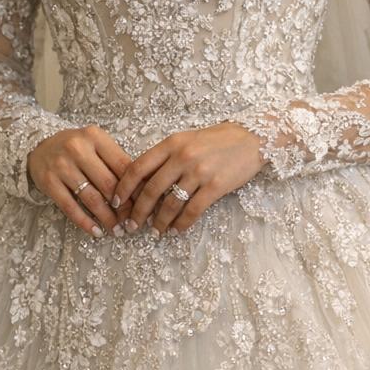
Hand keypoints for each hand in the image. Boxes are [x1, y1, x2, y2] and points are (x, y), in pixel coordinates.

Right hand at [26, 125, 134, 236]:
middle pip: (108, 183)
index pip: (122, 165)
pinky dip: (85, 222)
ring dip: (106, 218)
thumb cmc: (77, 148)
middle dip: (123, 207)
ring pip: (91, 198)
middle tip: (131, 221)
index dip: (135, 187)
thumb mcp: (96, 144)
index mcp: (95, 137)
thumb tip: (141, 189)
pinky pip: (70, 207)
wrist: (40, 146)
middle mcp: (78, 149)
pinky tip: (96, 231)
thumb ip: (115, 160)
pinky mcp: (49, 182)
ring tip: (116, 230)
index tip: (143, 204)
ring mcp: (62, 166)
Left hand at [114, 122, 264, 234]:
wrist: (253, 138)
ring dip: (159, 222)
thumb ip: (166, 156)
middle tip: (131, 225)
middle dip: (137, 211)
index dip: (123, 188)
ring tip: (154, 231)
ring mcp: (200, 172)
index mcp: (172, 143)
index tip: (116, 202)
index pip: (138, 167)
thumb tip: (143, 181)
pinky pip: (192, 211)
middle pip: (151, 190)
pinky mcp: (216, 186)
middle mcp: (183, 156)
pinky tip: (176, 230)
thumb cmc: (218, 139)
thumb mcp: (187, 139)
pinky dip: (181, 224)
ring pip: (170, 204)